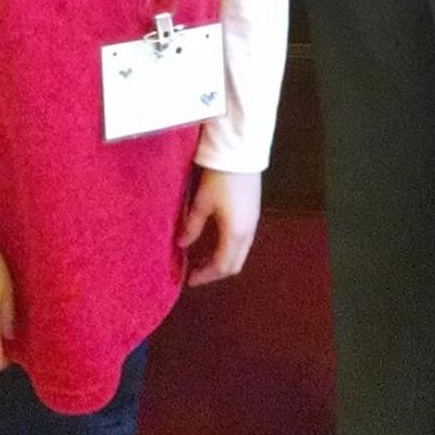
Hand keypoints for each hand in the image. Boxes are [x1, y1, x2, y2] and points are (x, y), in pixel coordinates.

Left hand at [177, 169, 261, 285]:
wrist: (241, 154)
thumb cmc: (220, 179)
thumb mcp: (201, 202)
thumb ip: (192, 226)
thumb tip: (181, 244)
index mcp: (235, 234)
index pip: (221, 266)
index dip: (205, 276)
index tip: (189, 280)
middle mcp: (248, 233)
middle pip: (234, 264)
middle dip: (215, 271)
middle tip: (196, 272)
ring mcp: (253, 222)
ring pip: (240, 253)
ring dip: (222, 260)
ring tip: (203, 258)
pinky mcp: (253, 213)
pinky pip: (243, 241)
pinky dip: (229, 248)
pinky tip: (215, 240)